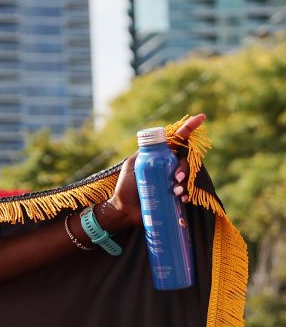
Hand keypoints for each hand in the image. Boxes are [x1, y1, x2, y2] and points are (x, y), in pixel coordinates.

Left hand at [105, 113, 206, 227]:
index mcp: (160, 155)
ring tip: (175, 192)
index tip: (201, 117)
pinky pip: (187, 191)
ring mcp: (173, 180)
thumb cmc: (126, 186)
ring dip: (186, 183)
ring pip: (189, 175)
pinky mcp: (175, 194)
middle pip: (185, 159)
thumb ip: (143, 152)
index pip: (177, 139)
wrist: (124, 209)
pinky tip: (182, 199)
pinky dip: (187, 194)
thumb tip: (156, 140)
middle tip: (177, 178)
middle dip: (185, 168)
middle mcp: (169, 165)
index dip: (189, 128)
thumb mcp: (132, 165)